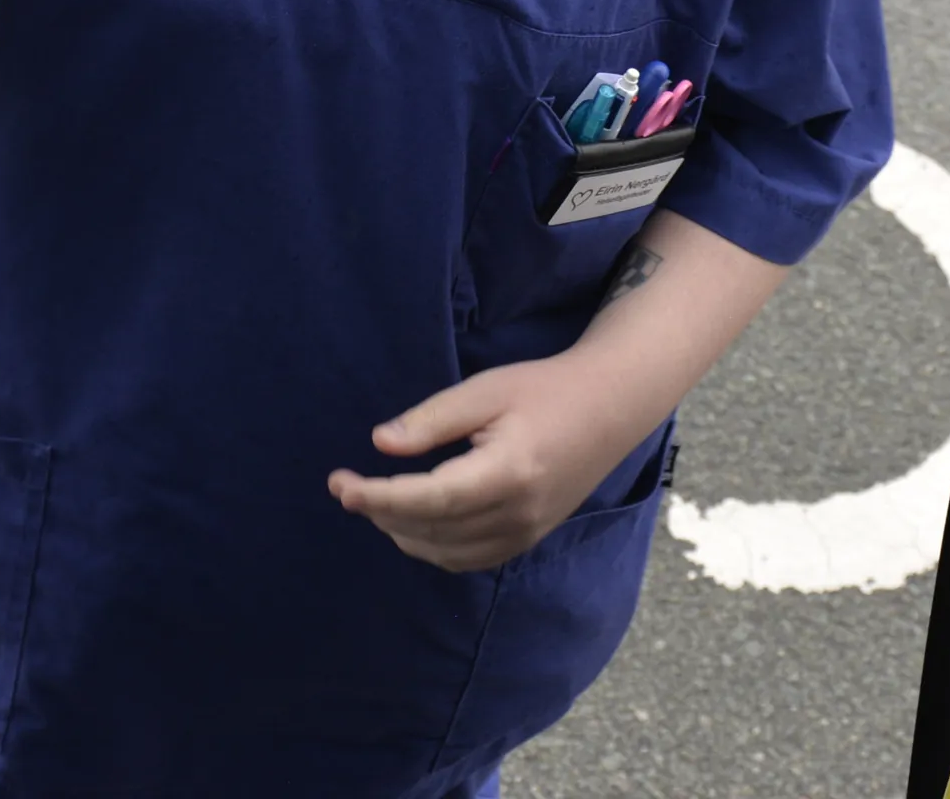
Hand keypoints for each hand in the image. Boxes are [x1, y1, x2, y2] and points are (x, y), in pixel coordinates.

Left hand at [326, 354, 649, 571]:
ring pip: (445, 552)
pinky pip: (467, 559)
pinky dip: (431, 547)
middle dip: (380, 512)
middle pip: (432, 529)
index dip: (380, 497)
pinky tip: (410, 523)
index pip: (431, 499)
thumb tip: (380, 444)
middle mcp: (518, 513)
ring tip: (372, 501)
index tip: (341, 485)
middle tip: (345, 486)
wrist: (608, 409)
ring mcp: (525, 533)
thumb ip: (432, 419)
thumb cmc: (543, 390)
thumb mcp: (485, 390)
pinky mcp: (526, 540)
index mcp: (508, 471)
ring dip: (401, 532)